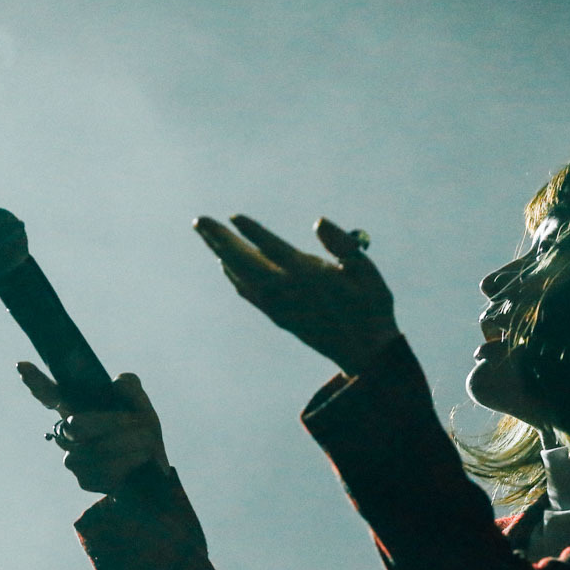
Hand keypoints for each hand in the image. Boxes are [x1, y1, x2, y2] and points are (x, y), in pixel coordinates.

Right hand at [19, 361, 168, 495]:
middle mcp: (68, 434)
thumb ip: (131, 388)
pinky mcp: (84, 480)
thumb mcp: (140, 405)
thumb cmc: (140, 432)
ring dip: (127, 444)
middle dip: (111, 423)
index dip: (37, 382)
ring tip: (146, 442)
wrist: (152, 469)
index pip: (51, 395)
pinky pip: (103, 471)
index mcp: (77, 409)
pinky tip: (138, 461)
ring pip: (94, 450)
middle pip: (76, 425)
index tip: (22, 366)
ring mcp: (72, 458)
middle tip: (137, 421)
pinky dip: (127, 463)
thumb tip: (117, 383)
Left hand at [193, 214, 400, 374]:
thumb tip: (319, 221)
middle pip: (244, 261)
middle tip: (199, 220)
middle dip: (220, 239)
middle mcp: (288, 291)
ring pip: (241, 276)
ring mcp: (279, 306)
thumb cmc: (370, 306)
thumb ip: (344, 245)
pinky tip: (225, 264)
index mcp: (310, 276)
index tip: (233, 216)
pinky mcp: (277, 316)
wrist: (363, 352)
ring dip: (221, 253)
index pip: (273, 249)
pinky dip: (233, 275)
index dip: (252, 231)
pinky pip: (248, 292)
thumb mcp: (367, 271)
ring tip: (205, 233)